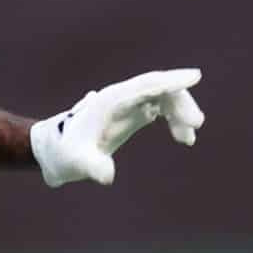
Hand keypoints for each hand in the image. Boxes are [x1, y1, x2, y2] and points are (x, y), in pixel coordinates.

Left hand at [29, 69, 204, 187]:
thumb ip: (91, 167)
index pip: (146, 84)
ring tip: (188, 139)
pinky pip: (160, 107)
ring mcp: (128, 103)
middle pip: (159, 87)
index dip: (170, 80)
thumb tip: (106, 176)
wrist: (57, 153)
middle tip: (195, 125)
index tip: (195, 76)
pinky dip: (175, 119)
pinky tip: (183, 138)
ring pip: (163, 96)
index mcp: (111, 100)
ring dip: (180, 113)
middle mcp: (121, 96)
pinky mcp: (132, 113)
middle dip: (181, 102)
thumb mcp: (77, 163)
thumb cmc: (65, 155)